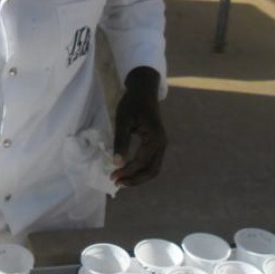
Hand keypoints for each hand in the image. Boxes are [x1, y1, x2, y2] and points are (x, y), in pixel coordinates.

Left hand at [111, 67, 166, 186]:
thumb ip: (121, 142)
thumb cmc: (132, 103)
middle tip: (117, 182)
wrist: (144, 90)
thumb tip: (117, 163)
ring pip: (153, 169)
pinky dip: (141, 170)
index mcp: (156, 138)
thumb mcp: (123, 120)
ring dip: (138, 177)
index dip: (127, 171)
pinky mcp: (157, 144)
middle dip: (135, 179)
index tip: (112, 176)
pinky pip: (152, 162)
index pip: (142, 161)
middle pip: (152, 170)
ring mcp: (161, 145)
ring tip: (121, 180)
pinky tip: (128, 171)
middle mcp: (162, 144)